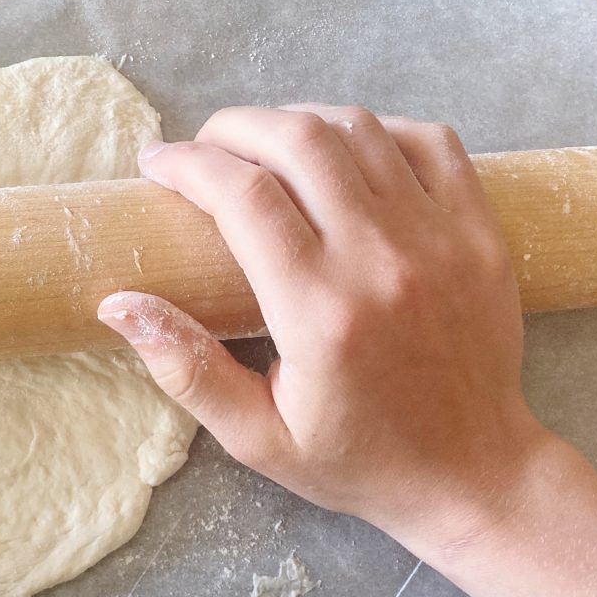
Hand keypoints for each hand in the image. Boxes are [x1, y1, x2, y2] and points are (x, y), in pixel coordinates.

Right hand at [98, 105, 554, 555]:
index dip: (187, 164)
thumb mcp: (256, 436)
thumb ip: (186, 369)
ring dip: (298, 122)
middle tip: (205, 149)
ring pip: (359, 129)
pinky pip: (429, 140)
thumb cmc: (359, 459)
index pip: (243, 196)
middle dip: (234, 128)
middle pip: (299, 139)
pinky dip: (377, 130)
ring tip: (264, 148)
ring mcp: (441, 238)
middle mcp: (383, 261)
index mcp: (320, 313)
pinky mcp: (479, 231)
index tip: (157, 165)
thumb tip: (117, 304)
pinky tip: (344, 154)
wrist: (475, 474)